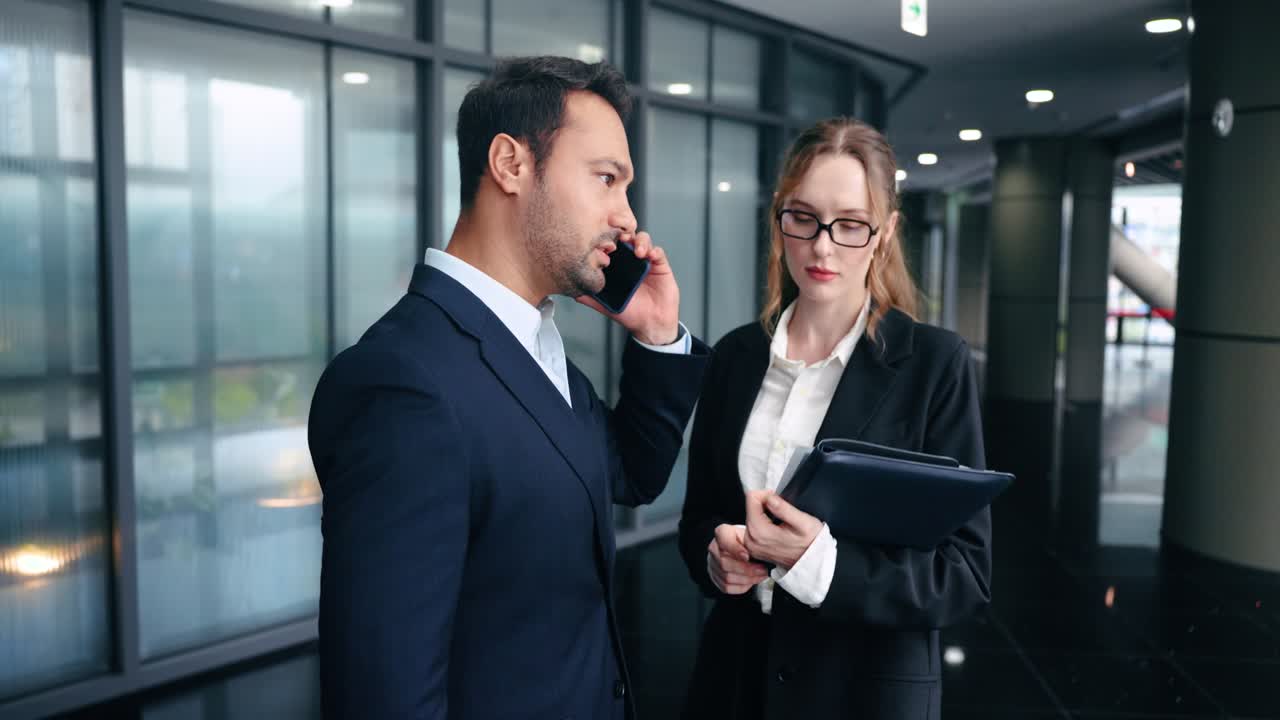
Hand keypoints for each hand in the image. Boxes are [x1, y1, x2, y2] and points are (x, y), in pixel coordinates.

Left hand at [575, 230, 679, 344]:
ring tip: (637, 251)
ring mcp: (645, 261)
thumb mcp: (605, 305)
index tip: (600, 237)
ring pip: (643, 239)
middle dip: (622, 232)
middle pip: (627, 236)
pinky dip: (654, 250)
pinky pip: (658, 252)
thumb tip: (571, 292)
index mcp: (617, 265)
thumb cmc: (630, 313)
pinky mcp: (660, 265)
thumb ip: (589, 297)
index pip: (611, 245)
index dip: (606, 238)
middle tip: (618, 235)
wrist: (651, 323)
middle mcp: (630, 260)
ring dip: (639, 241)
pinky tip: (650, 256)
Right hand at [707, 523, 769, 594]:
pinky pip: (726, 587)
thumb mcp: (752, 533)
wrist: (743, 548)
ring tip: (760, 576)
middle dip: (747, 569)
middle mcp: (714, 548)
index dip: (735, 549)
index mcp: (722, 533)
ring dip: (747, 579)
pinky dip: (741, 587)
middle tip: (762, 570)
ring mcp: (712, 564)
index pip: (723, 539)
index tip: (748, 556)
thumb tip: (761, 538)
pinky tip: (751, 581)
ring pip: (727, 577)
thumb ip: (755, 534)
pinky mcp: (715, 576)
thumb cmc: (748, 541)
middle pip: (724, 563)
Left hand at [743, 490, 822, 570]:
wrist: (813, 562)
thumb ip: (784, 508)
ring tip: (781, 521)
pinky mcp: (753, 548)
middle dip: (765, 504)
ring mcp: (751, 546)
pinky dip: (763, 523)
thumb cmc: (810, 543)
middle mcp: (751, 540)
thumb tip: (769, 498)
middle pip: (750, 507)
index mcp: (760, 532)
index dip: (767, 495)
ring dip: (764, 514)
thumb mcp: (803, 522)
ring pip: (751, 516)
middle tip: (783, 512)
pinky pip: (753, 527)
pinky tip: (776, 528)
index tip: (778, 500)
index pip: (752, 498)